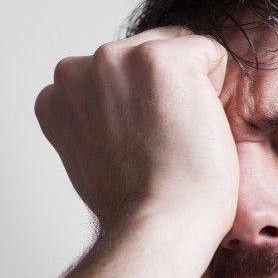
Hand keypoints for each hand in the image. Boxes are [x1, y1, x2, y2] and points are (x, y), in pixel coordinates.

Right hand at [34, 26, 238, 233]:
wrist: (160, 226)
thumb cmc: (139, 207)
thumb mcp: (94, 157)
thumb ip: (96, 120)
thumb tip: (124, 110)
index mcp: (59, 94)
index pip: (118, 74)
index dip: (143, 108)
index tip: (141, 148)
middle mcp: (78, 68)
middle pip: (149, 55)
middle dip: (165, 93)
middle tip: (162, 146)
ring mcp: (117, 59)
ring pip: (179, 51)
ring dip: (191, 90)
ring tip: (178, 138)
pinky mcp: (161, 59)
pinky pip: (212, 54)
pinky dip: (219, 89)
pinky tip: (197, 127)